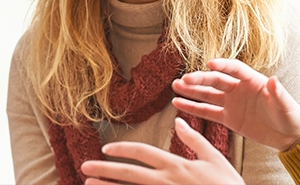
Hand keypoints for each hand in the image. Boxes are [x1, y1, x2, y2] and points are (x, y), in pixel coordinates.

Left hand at [80, 117, 244, 184]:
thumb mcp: (215, 159)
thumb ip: (195, 140)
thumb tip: (180, 120)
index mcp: (177, 165)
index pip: (143, 153)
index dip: (122, 150)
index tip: (106, 150)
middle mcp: (166, 182)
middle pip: (129, 173)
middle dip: (104, 170)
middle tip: (84, 168)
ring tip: (88, 184)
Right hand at [171, 58, 299, 150]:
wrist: (289, 136)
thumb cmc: (290, 116)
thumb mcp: (285, 105)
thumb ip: (278, 93)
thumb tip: (274, 79)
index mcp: (253, 81)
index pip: (235, 69)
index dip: (223, 66)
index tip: (209, 64)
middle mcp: (239, 89)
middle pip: (216, 80)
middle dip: (200, 79)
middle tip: (184, 79)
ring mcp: (232, 103)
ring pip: (208, 94)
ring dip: (192, 90)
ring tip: (175, 86)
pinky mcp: (228, 118)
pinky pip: (207, 111)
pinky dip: (193, 108)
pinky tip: (178, 103)